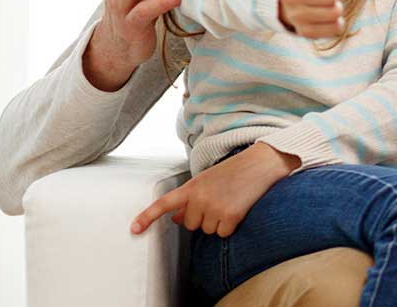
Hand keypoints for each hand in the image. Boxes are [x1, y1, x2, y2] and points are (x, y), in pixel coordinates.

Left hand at [130, 142, 298, 235]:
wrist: (261, 163)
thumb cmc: (235, 170)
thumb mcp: (207, 180)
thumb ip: (190, 198)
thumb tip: (177, 219)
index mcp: (191, 186)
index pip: (164, 204)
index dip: (147, 218)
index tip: (134, 230)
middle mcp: (200, 198)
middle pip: (190, 224)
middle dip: (202, 217)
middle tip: (218, 200)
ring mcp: (214, 208)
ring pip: (207, 230)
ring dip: (217, 222)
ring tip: (230, 202)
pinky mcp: (230, 216)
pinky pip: (222, 233)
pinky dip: (230, 226)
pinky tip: (238, 209)